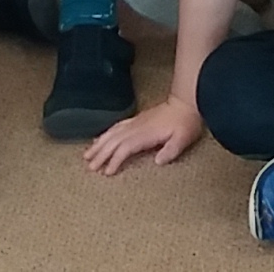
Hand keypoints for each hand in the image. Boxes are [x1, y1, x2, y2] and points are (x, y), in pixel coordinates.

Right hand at [84, 98, 203, 174]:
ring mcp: (136, 122)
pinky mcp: (137, 119)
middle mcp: (137, 127)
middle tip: (90, 167)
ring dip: (99, 144)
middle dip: (101, 154)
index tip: (107, 172)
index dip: (114, 160)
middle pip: (114, 141)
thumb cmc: (186, 121)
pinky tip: (101, 138)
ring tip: (88, 155)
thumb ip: (171, 150)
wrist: (186, 102)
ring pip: (112, 133)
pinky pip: (117, 126)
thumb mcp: (183, 138)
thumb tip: (157, 161)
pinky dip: (106, 133)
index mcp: (145, 134)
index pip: (125, 148)